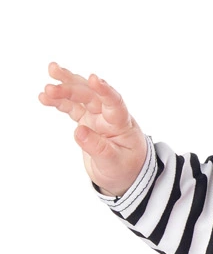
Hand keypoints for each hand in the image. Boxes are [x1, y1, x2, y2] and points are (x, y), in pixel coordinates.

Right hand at [39, 62, 148, 197]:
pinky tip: (44, 98)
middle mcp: (108, 115)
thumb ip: (97, 147)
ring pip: (80, 96)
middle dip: (71, 89)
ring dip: (64, 87)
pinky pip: (72, 107)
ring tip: (47, 84)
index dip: (104, 90)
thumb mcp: (113, 162)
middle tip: (50, 88)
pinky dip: (59, 102)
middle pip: (90, 96)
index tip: (93, 79)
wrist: (125, 175)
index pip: (114, 102)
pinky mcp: (86, 121)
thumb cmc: (126, 168)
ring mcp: (97, 116)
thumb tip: (79, 131)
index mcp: (121, 123)